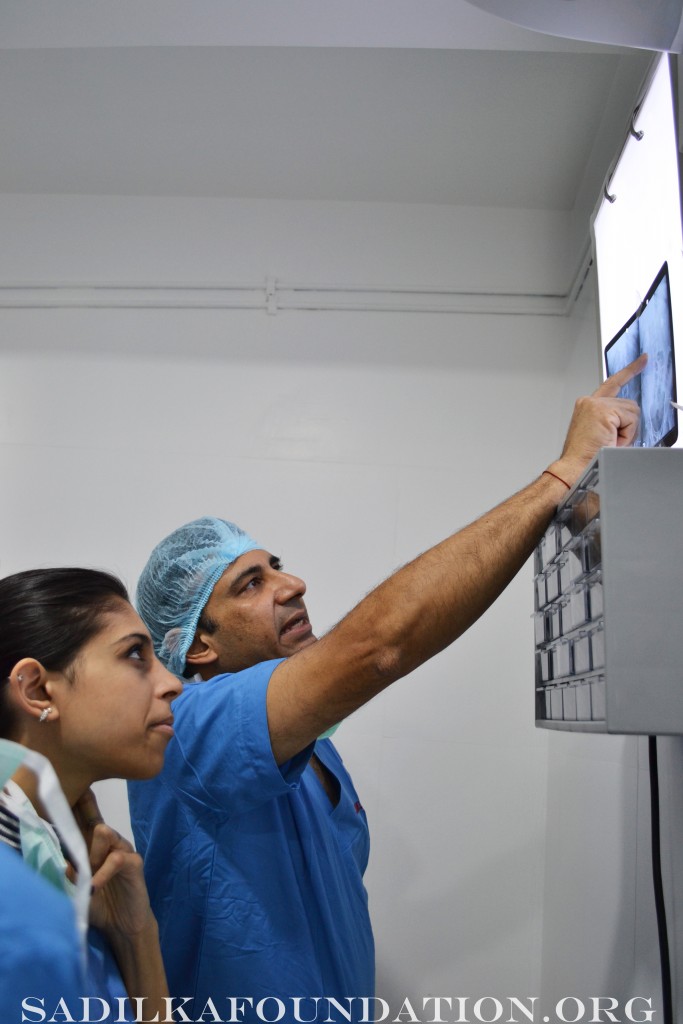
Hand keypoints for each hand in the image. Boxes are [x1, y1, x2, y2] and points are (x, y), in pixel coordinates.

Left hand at [73, 790, 153, 939]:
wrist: (124, 926)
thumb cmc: (99, 905)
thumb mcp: (78, 890)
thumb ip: (71, 874)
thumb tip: (61, 862)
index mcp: (91, 847)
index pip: (80, 822)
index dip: (72, 807)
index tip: (61, 789)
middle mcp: (107, 843)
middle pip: (94, 818)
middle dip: (83, 807)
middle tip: (74, 799)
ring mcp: (122, 849)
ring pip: (104, 832)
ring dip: (91, 851)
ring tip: (87, 871)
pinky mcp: (134, 862)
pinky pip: (117, 859)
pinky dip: (102, 872)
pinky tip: (94, 886)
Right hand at [550, 353, 645, 484]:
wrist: (574, 470)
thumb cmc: (585, 459)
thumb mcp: (601, 434)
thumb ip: (614, 420)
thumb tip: (631, 419)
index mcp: (587, 407)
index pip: (613, 383)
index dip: (630, 371)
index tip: (643, 360)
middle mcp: (589, 402)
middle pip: (629, 405)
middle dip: (628, 427)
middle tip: (611, 442)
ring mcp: (594, 405)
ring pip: (632, 412)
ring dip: (626, 432)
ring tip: (607, 443)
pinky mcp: (602, 411)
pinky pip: (630, 420)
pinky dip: (626, 435)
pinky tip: (609, 441)